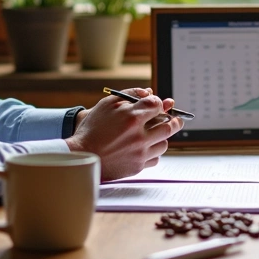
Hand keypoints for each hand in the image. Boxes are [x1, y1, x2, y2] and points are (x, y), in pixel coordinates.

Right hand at [66, 87, 181, 180]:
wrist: (82, 155)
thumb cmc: (93, 128)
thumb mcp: (107, 104)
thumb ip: (129, 94)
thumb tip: (148, 92)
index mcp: (132, 117)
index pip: (157, 105)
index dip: (158, 103)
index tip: (156, 105)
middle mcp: (139, 136)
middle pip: (169, 126)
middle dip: (175, 120)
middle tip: (176, 119)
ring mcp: (140, 153)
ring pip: (164, 143)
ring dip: (163, 137)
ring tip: (158, 133)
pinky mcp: (138, 166)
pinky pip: (156, 158)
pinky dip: (154, 151)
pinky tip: (147, 147)